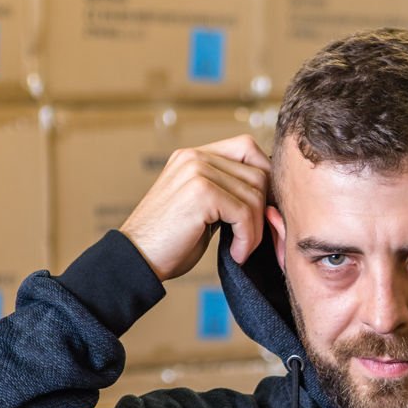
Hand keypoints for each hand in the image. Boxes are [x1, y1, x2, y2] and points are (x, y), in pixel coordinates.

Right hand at [119, 134, 271, 281]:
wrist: (138, 259)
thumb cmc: (169, 242)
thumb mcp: (202, 209)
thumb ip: (226, 194)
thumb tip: (269, 199)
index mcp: (194, 156)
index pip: (247, 148)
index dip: (264, 178)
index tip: (260, 212)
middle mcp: (195, 157)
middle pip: (258, 173)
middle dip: (262, 211)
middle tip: (250, 239)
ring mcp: (197, 171)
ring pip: (255, 195)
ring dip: (254, 231)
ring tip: (239, 250)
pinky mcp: (201, 193)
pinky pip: (245, 213)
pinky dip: (247, 239)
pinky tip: (235, 253)